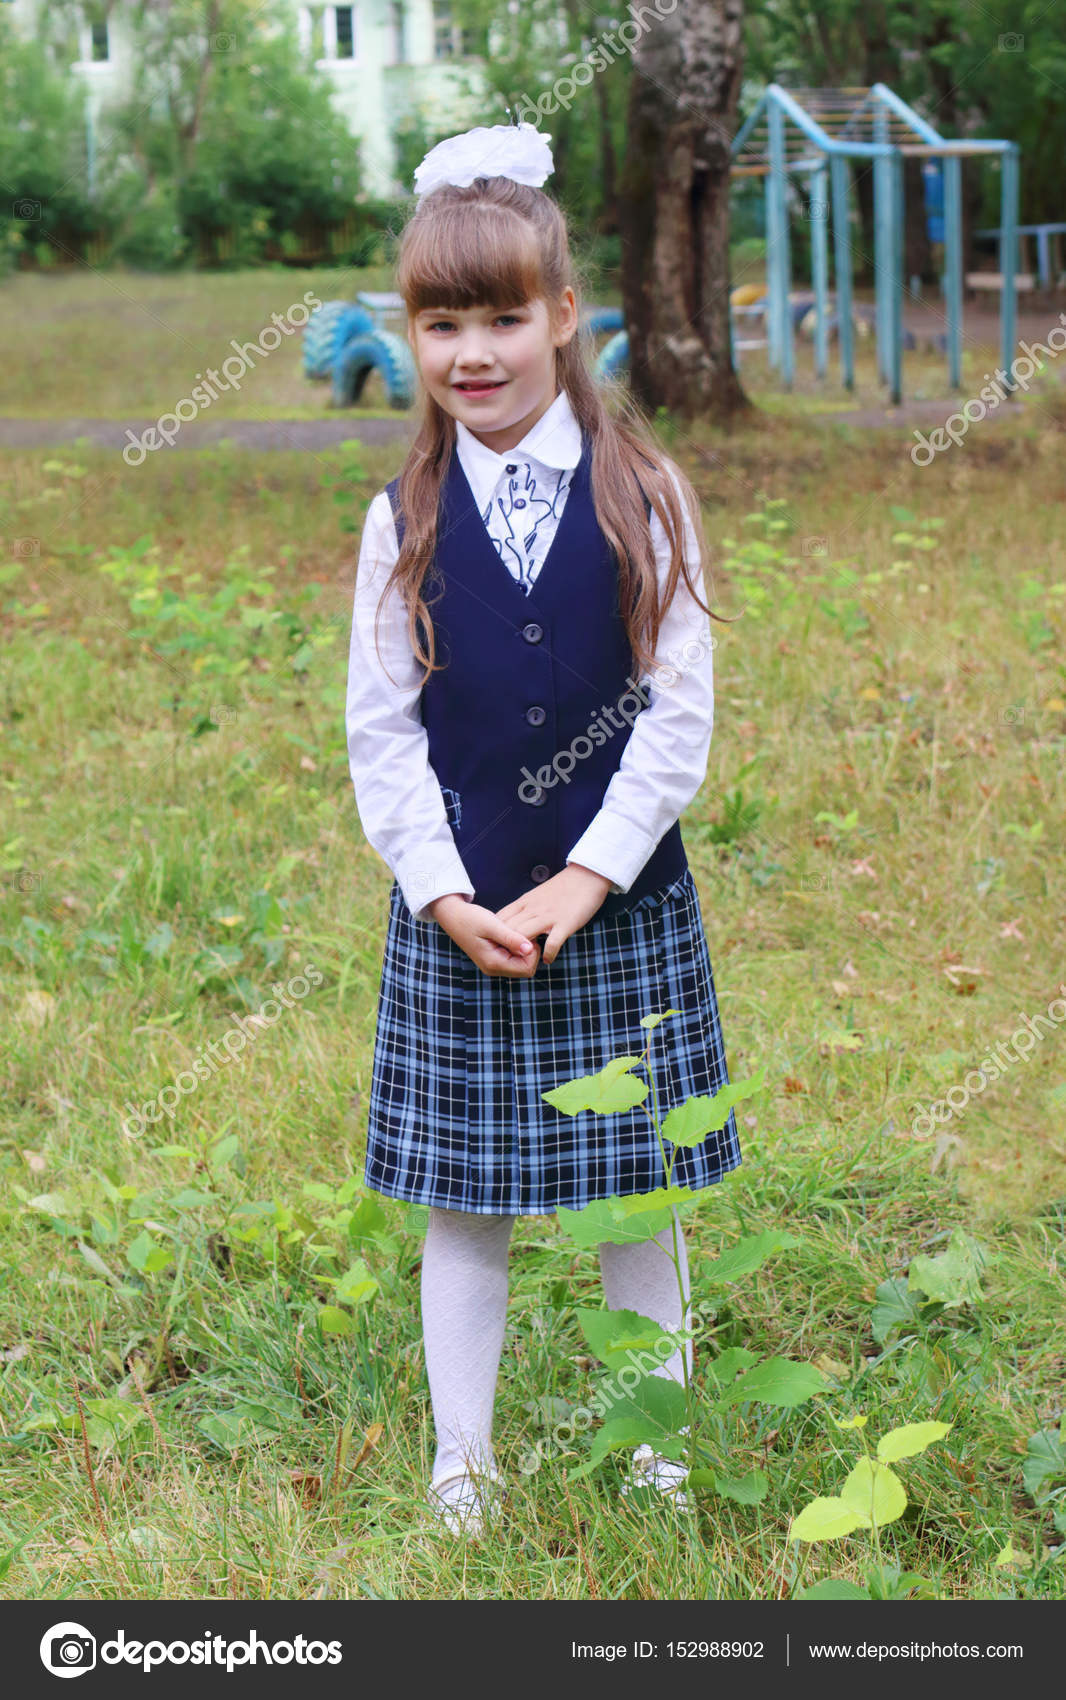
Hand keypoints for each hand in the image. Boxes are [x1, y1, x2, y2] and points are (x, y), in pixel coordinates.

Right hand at [429, 892, 541, 977]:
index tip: (525, 934)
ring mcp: (493, 965)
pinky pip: (513, 958)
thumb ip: (511, 938)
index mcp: (493, 963)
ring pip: (520, 964)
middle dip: (529, 952)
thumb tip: (530, 950)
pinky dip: (515, 947)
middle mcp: (493, 968)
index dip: (532, 953)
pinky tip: (508, 933)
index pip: (527, 969)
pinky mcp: (493, 958)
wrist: (453, 916)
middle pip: (525, 969)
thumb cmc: (470, 918)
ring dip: (522, 948)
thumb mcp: (492, 926)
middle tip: (520, 932)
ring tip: (512, 931)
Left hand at [495, 864, 611, 965]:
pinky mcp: (565, 923)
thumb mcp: (536, 895)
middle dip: (505, 947)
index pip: (500, 920)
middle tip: (508, 960)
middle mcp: (533, 909)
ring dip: (522, 952)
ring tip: (526, 962)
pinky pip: (552, 943)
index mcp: (524, 902)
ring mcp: (548, 916)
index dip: (495, 935)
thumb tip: (513, 924)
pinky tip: (547, 959)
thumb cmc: (562, 888)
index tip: (497, 947)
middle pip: (508, 930)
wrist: (586, 876)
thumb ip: (524, 909)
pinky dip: (548, 954)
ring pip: (524, 936)